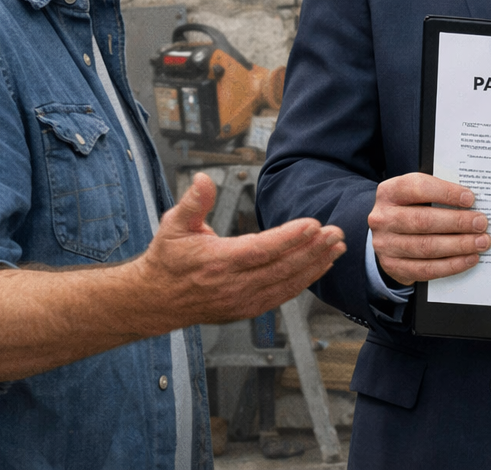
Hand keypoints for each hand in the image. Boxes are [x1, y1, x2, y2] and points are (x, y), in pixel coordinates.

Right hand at [134, 173, 346, 326]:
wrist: (154, 300)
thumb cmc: (167, 259)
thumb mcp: (173, 224)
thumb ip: (193, 202)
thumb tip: (204, 180)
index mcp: (217, 262)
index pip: (261, 249)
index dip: (290, 237)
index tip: (314, 223)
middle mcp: (232, 285)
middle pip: (281, 267)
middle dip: (313, 249)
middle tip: (336, 233)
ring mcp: (241, 301)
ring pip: (286, 283)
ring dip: (315, 266)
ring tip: (336, 249)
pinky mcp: (246, 310)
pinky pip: (281, 296)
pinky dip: (303, 282)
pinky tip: (319, 268)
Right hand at [368, 172, 489, 285]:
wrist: (388, 236)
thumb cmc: (411, 209)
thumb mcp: (416, 195)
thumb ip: (438, 193)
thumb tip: (472, 201)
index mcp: (389, 192)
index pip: (417, 188)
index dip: (445, 193)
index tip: (470, 198)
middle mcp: (383, 218)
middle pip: (423, 220)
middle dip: (457, 222)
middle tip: (481, 223)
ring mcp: (386, 245)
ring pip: (426, 247)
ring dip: (458, 245)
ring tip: (481, 242)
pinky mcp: (393, 267)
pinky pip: (426, 269)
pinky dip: (452, 265)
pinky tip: (469, 258)